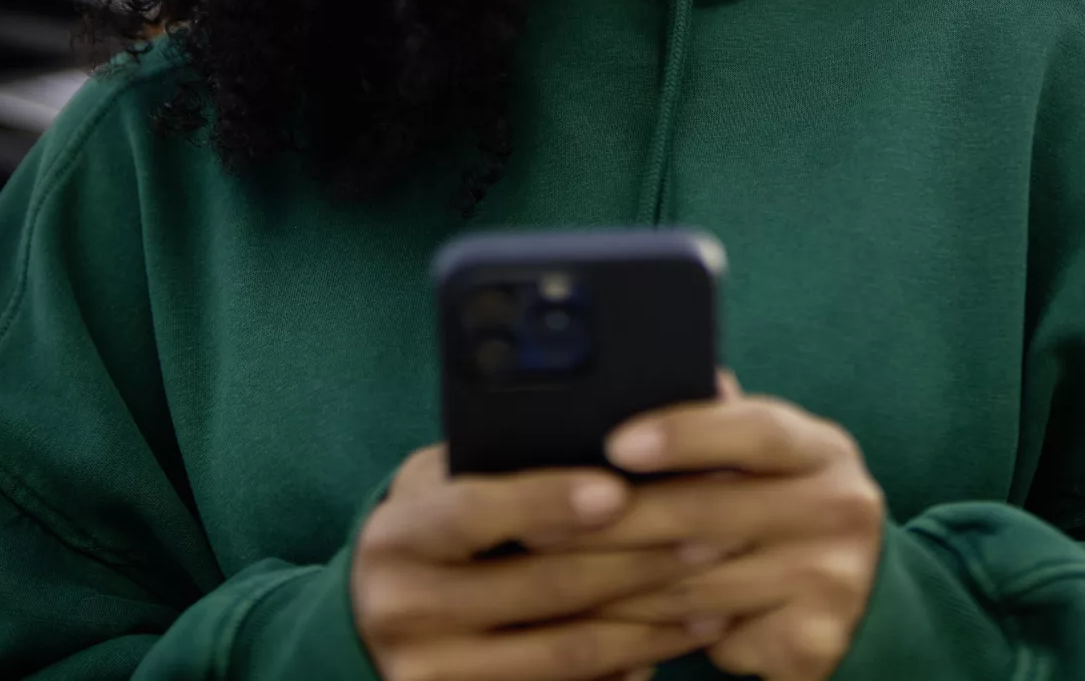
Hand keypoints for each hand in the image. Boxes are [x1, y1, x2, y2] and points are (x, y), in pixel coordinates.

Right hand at [351, 445, 725, 680]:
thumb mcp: (442, 483)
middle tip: (709, 533)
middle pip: (539, 587)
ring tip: (714, 591)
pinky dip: (626, 665)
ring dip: (650, 623)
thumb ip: (503, 460)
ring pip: (565, 651)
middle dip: (637, 560)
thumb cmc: (433, 529)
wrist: (369, 620)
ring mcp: (434, 673)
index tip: (618, 491)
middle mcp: (405, 610)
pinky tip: (672, 639)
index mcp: (399, 536)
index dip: (546, 501)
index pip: (473, 514)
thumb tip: (612, 428)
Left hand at [562, 376, 885, 680]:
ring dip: (613, 584)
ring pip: (694, 583)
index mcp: (823, 450)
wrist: (863, 600)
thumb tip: (642, 373)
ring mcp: (832, 580)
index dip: (684, 434)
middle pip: (708, 512)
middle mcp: (840, 508)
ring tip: (552, 576)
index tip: (616, 443)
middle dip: (614, 520)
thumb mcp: (769, 461)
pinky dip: (648, 632)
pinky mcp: (812, 643)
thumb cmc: (783, 512)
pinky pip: (706, 638)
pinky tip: (603, 622)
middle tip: (540, 524)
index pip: (755, 429)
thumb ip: (719, 422)